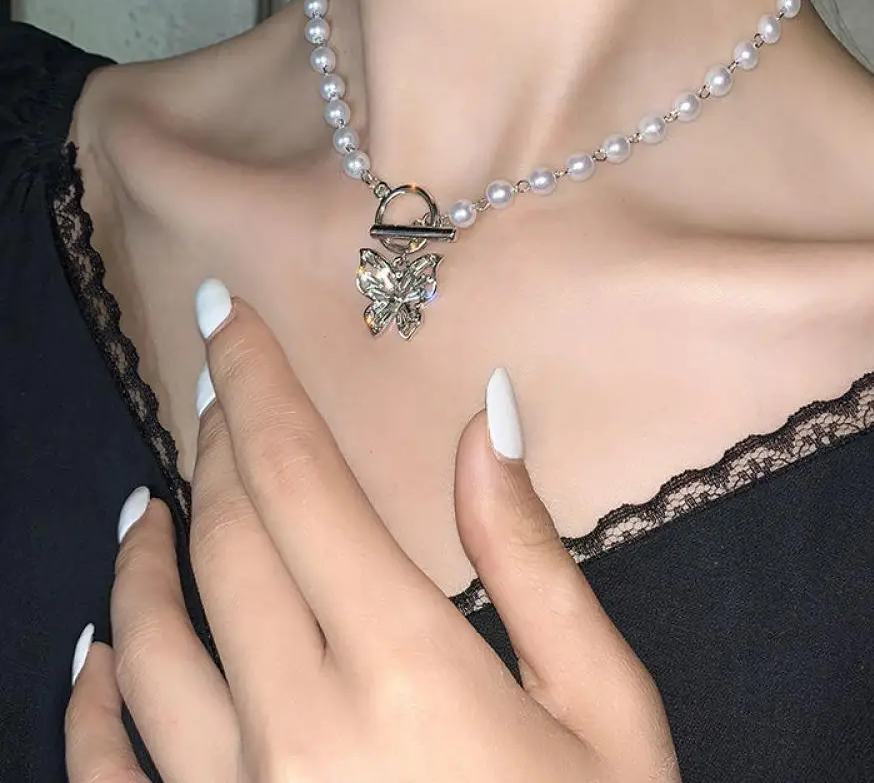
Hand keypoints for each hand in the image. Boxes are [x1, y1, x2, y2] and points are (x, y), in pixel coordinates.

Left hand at [66, 282, 680, 781]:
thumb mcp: (604, 705)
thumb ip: (531, 556)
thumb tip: (489, 418)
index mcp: (408, 663)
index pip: (301, 480)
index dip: (257, 383)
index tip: (228, 312)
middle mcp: (300, 721)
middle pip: (225, 539)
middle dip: (213, 443)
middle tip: (214, 382)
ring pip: (150, 641)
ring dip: (144, 551)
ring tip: (150, 498)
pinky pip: (112, 771)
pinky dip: (94, 695)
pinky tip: (97, 647)